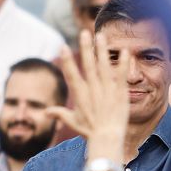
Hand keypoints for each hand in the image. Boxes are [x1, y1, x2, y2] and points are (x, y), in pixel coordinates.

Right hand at [47, 30, 128, 156]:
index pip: (71, 74)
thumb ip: (59, 113)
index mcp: (80, 95)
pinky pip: (121, 75)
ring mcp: (107, 90)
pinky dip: (123, 63)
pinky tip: (125, 50)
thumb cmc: (89, 131)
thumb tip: (46, 112)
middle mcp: (92, 89)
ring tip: (101, 35)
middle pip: (88, 65)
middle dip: (86, 48)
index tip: (62, 46)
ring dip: (102, 50)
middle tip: (84, 32)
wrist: (107, 139)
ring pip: (104, 66)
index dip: (66, 60)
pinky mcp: (120, 93)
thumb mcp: (72, 121)